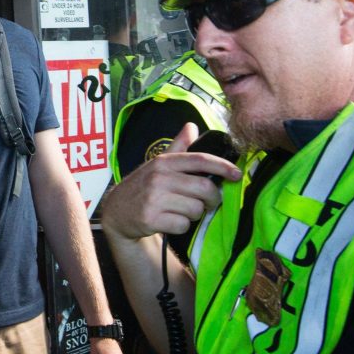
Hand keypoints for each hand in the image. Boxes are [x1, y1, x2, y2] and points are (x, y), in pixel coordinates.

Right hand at [102, 123, 240, 242]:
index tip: (237, 175)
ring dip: (195, 214)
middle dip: (213, 199)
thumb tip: (192, 126)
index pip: (200, 160)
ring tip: (182, 211)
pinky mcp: (150, 219)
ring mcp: (154, 198)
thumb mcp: (157, 165)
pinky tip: (170, 222)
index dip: (222, 166)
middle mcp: (159, 178)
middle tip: (209, 203)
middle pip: (204, 188)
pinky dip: (181, 226)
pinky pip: (183, 225)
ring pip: (195, 209)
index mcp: (164, 162)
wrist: (116, 212)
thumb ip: (177, 147)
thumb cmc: (143, 187)